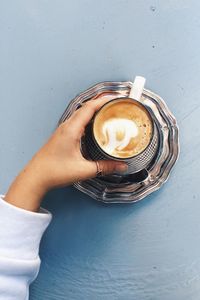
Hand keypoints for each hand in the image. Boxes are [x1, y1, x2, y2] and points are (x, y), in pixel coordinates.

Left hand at [5, 97, 126, 210]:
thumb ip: (104, 167)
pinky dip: (88, 120)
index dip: (103, 101)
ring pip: (81, 115)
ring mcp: (63, 131)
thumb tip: (121, 165)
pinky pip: (77, 122)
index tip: (116, 99)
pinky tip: (94, 128)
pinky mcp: (62, 136)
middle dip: (101, 104)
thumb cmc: (55, 171)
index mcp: (71, 130)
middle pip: (86, 108)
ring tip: (108, 114)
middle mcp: (66, 127)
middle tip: (115, 106)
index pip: (89, 108)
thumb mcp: (84, 170)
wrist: (36, 177)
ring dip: (94, 112)